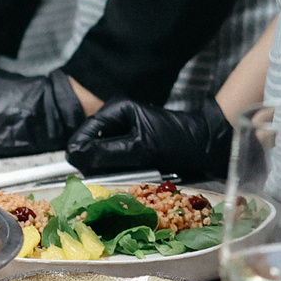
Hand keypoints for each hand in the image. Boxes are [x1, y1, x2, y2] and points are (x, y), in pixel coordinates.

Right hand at [65, 100, 231, 178]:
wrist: (204, 145)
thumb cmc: (178, 141)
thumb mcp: (142, 148)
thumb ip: (107, 152)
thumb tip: (75, 155)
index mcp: (116, 109)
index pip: (83, 132)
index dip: (80, 152)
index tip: (82, 170)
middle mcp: (115, 118)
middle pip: (88, 145)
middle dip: (97, 161)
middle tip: (115, 171)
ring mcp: (121, 132)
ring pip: (99, 156)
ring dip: (109, 167)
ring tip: (130, 169)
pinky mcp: (128, 146)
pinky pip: (112, 161)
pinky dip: (118, 170)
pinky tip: (133, 171)